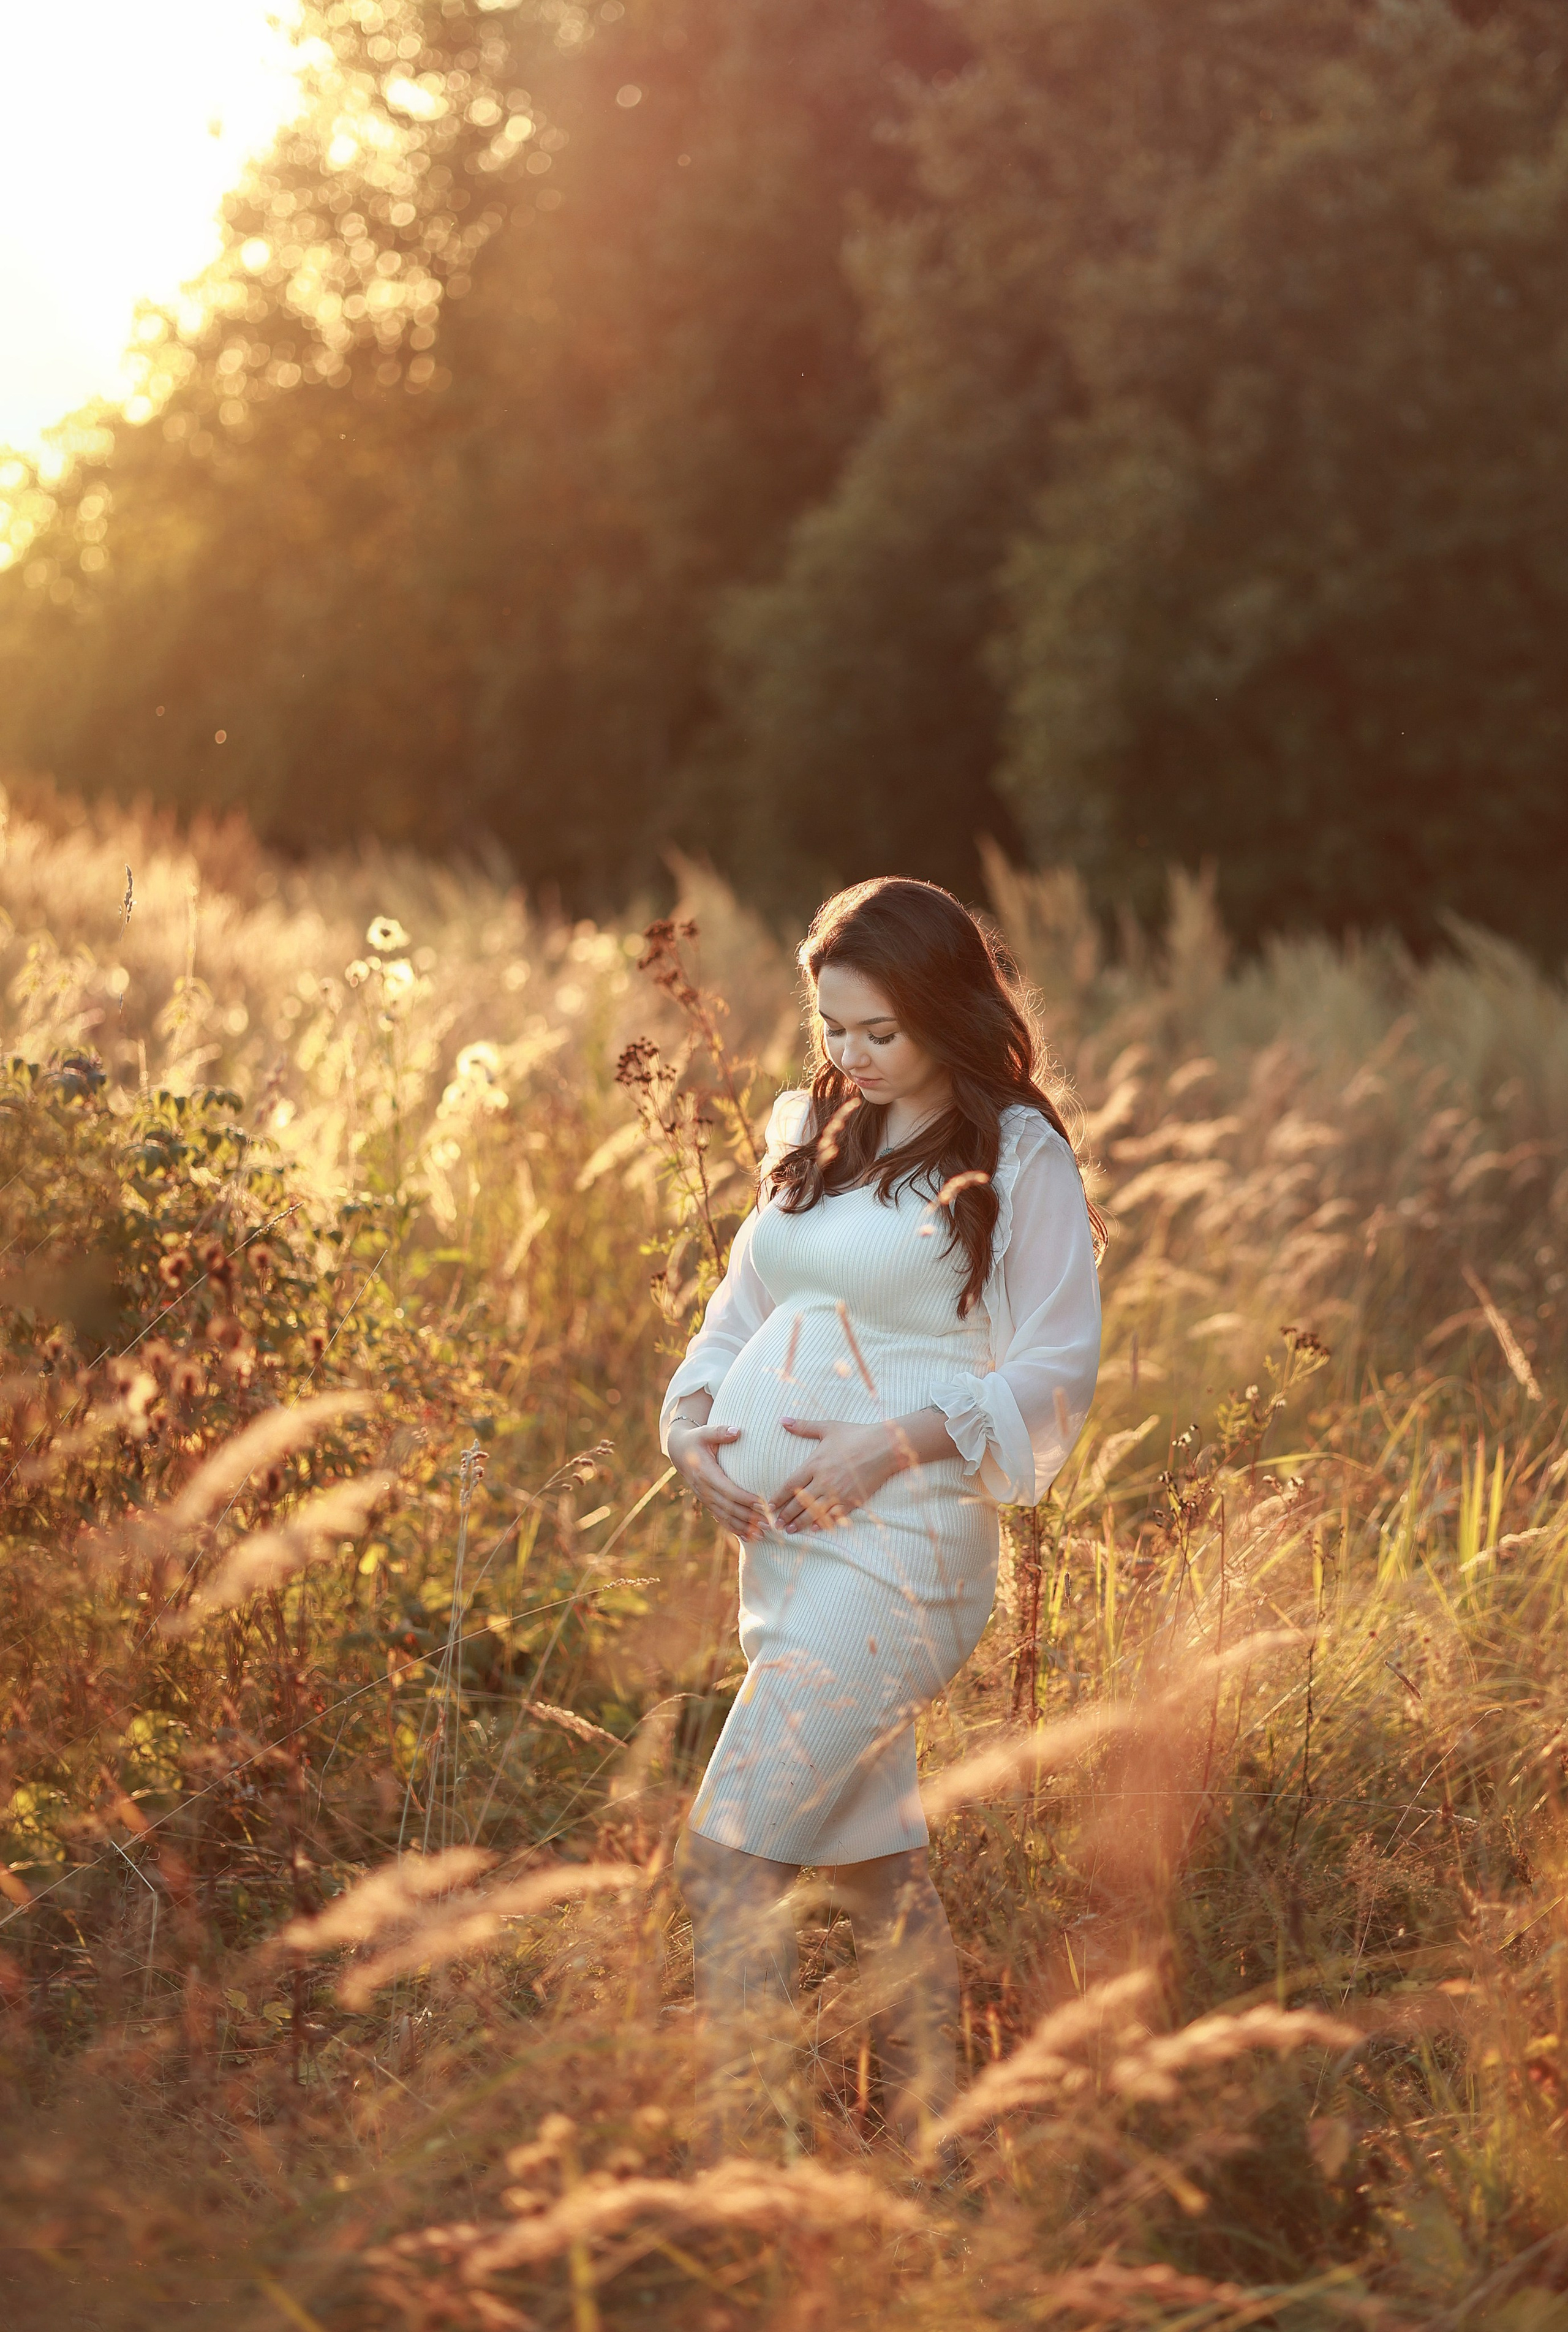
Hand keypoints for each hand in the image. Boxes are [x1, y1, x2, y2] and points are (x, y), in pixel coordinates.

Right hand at [668, 1420, 768, 1541]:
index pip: (727, 1489)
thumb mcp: (704, 1432)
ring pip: (725, 1517)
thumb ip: (720, 1432)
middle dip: (749, 1517)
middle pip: (728, 1507)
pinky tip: (750, 1538)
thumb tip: (737, 1431)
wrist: (678, 1451)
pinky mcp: (708, 1502)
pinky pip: (721, 1519)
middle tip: (769, 1522)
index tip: (763, 1504)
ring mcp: (705, 1498)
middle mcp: (705, 1489)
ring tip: (764, 1534)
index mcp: (705, 1473)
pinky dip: (735, 1529)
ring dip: (744, 1527)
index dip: (745, 1499)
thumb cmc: (696, 1439)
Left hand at [772, 1417, 902, 1534]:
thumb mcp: (828, 1428)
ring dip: (800, 1523)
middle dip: (786, 1515)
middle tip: (775, 1524)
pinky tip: (815, 1529)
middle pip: (799, 1502)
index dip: (778, 1497)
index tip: (769, 1505)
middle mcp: (824, 1481)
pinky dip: (823, 1523)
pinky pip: (834, 1516)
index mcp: (815, 1464)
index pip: (790, 1485)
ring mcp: (838, 1493)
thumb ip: (804, 1427)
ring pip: (814, 1512)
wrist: (885, 1447)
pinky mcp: (852, 1500)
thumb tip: (782, 1419)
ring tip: (789, 1530)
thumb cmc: (856, 1435)